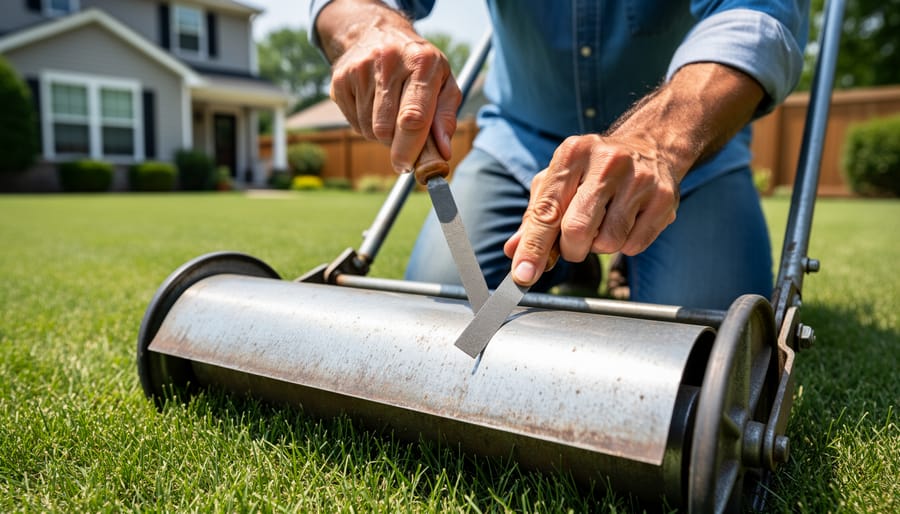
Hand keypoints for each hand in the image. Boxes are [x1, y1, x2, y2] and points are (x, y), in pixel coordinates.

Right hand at [320, 1, 460, 172]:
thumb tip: (442, 153)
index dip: (410, 148)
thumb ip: (446, 117)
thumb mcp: (443, 82)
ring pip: (369, 129)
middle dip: (397, 144)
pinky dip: (367, 124)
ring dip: (382, 134)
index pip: (413, 116)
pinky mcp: (340, 79)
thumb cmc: (419, 65)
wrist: (377, 32)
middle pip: (386, 129)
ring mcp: (360, 69)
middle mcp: (388, 62)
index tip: (408, 167)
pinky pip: (354, 123)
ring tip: (391, 111)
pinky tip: (374, 104)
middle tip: (406, 139)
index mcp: (421, 63)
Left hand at [503, 62, 764, 286]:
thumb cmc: (593, 170)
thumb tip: (514, 252)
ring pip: (608, 243)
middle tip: (574, 243)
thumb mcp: (558, 182)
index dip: (533, 248)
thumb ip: (535, 218)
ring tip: (604, 224)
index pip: (547, 211)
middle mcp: (607, 162)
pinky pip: (633, 246)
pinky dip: (624, 245)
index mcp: (572, 154)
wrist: (651, 146)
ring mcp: (639, 179)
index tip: (523, 276)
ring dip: (599, 246)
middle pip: (577, 231)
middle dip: (571, 249)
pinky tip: (626, 222)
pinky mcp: (664, 198)